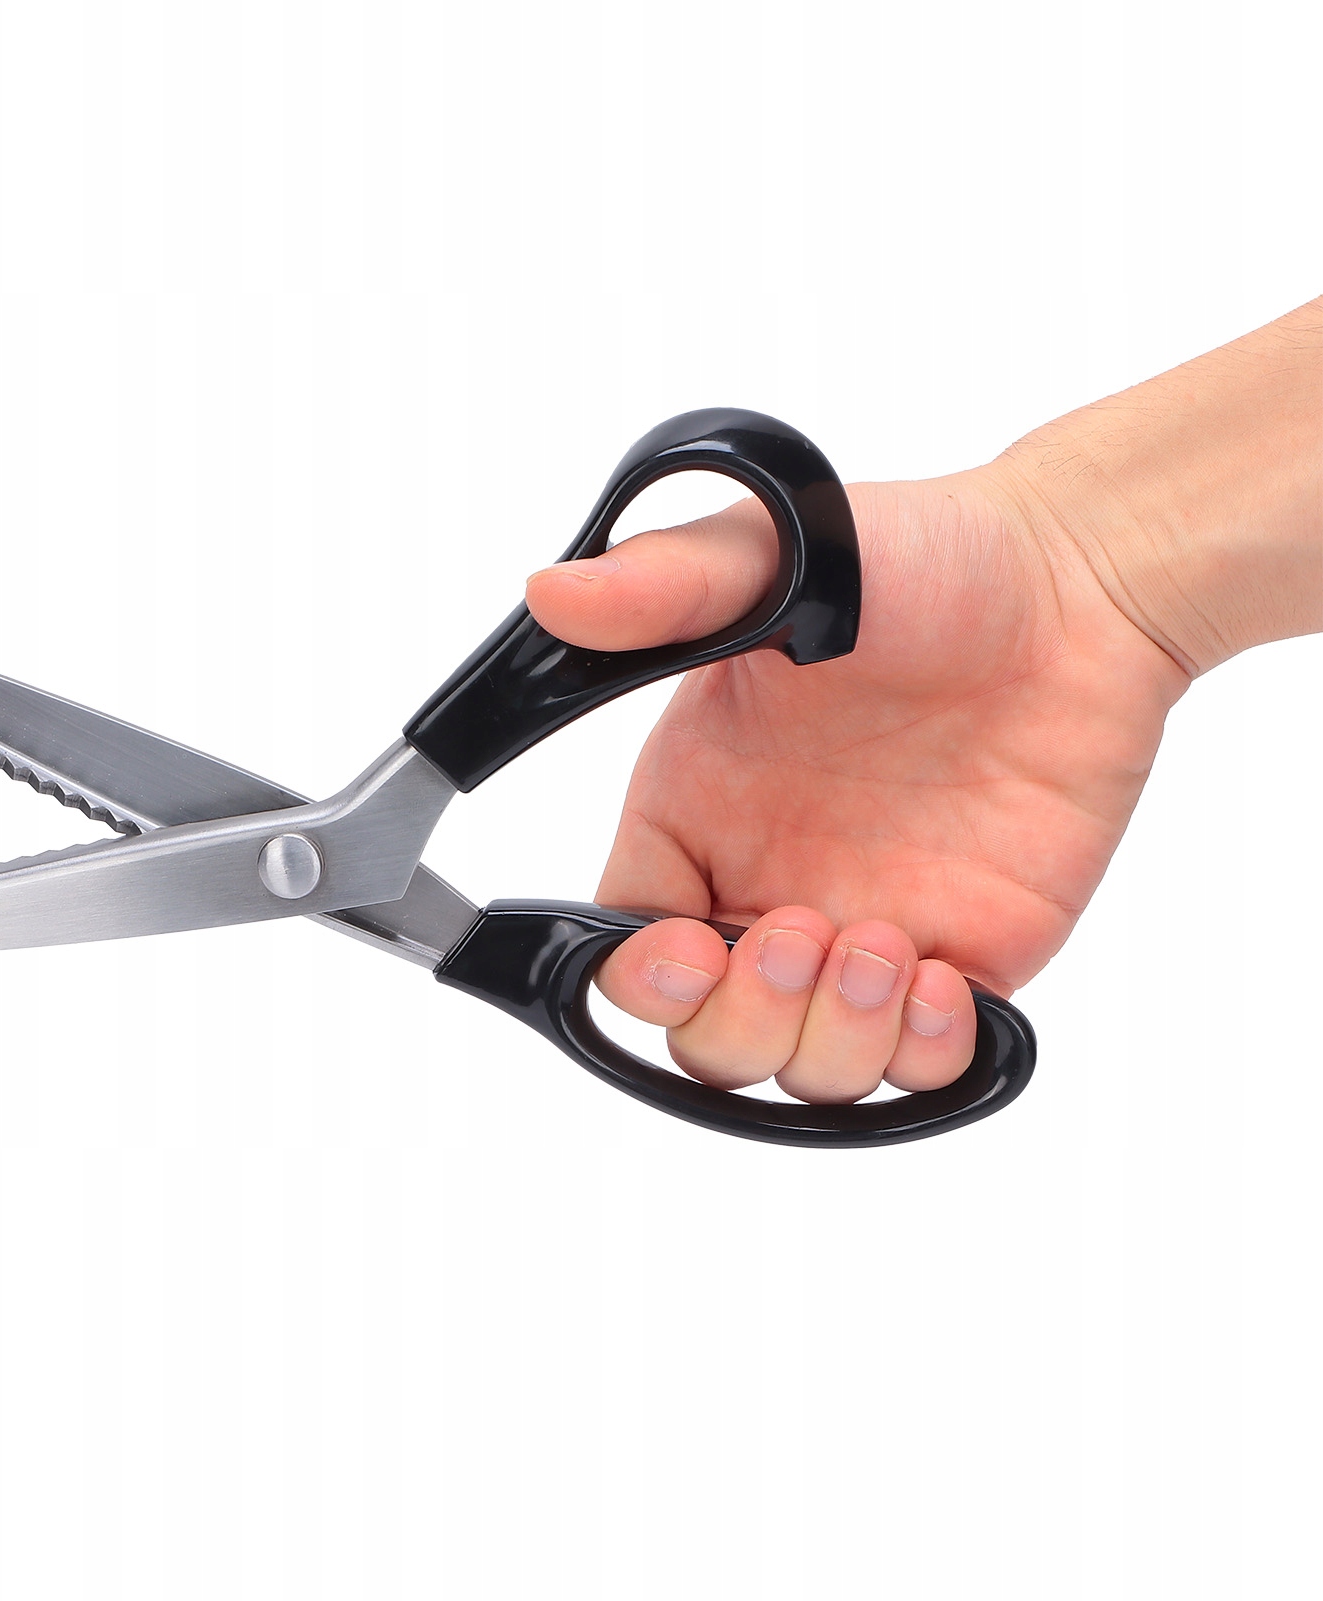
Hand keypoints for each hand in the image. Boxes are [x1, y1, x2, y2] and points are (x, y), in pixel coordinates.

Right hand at [525, 464, 1186, 1102]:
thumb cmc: (920, 559)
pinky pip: (924, 1067)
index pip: (625, 940)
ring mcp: (864, 929)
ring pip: (808, 1068)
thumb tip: (554, 595)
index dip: (642, 977)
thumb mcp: (775, 557)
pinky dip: (922, 1054)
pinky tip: (942, 978)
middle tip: (803, 934)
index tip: (689, 948)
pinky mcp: (964, 956)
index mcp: (697, 809)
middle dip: (743, 1017)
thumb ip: (661, 589)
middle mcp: (767, 882)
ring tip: (886, 946)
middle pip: (706, 1033)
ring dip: (834, 1039)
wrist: (1080, 586)